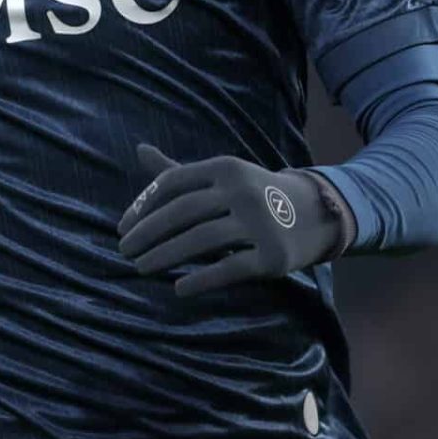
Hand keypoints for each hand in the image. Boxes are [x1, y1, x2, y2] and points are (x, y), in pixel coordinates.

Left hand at [118, 144, 343, 296]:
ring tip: (141, 269)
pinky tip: (178, 288)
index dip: (143, 207)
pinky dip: (201, 279)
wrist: (315, 214)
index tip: (122, 229)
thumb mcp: (221, 178)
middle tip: (124, 252)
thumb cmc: (253, 195)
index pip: (173, 183)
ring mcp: (260, 222)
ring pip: (201, 240)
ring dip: (164, 255)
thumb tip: (139, 150)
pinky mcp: (273, 254)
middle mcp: (241, 190)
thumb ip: (179, 171)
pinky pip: (230, 268)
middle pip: (182, 212)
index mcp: (225, 168)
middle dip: (147, 233)